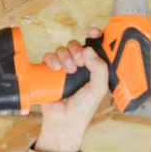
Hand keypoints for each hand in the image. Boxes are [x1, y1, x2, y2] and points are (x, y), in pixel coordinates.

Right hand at [35, 28, 108, 151]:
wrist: (63, 120)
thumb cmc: (84, 108)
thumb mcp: (98, 89)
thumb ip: (99, 69)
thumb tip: (89, 50)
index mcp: (96, 69)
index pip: (97, 48)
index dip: (96, 37)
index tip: (93, 31)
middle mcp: (82, 67)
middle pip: (79, 45)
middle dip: (78, 50)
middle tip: (80, 62)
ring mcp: (66, 68)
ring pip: (64, 49)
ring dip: (66, 56)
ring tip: (68, 70)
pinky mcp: (52, 71)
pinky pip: (51, 56)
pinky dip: (52, 59)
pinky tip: (56, 69)